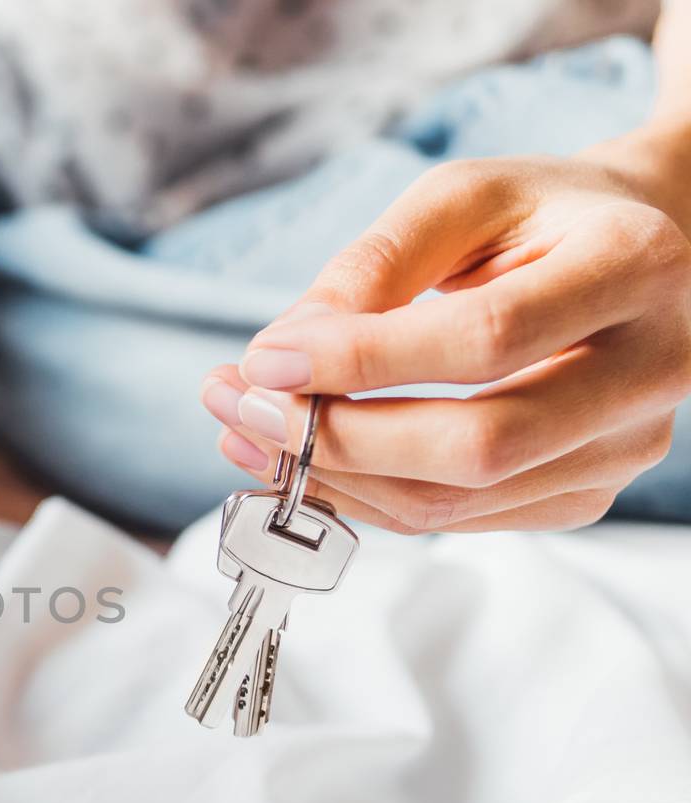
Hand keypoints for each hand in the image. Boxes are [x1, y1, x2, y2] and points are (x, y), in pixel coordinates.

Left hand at [200, 150, 690, 532]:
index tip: (265, 358)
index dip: (363, 360)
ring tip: (244, 432)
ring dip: (331, 476)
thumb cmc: (543, 214)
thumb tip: (283, 355)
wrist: (637, 249)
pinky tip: (300, 457)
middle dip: (338, 438)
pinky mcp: (583, 494)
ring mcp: (623, 448)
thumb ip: (373, 265)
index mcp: (634, 267)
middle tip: (240, 409)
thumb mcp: (461, 198)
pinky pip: (454, 517)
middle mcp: (651, 370)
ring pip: (457, 500)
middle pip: (478, 446)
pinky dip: (362, 495)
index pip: (487, 338)